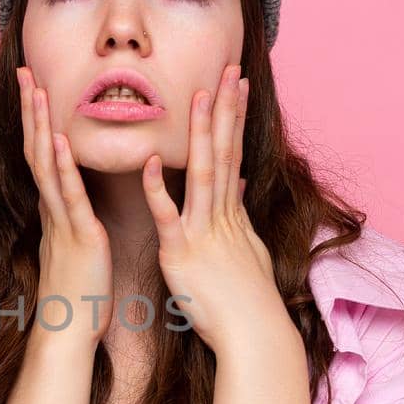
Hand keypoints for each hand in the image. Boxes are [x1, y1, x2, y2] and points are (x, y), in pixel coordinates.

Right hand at [17, 66, 112, 346]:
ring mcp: (63, 221)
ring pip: (47, 164)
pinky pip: (69, 196)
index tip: (34, 87)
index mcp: (56, 210)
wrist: (68, 332)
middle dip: (30, 109)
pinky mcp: (79, 237)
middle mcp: (53, 210)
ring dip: (41, 125)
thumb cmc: (78, 295)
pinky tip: (60, 139)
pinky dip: (63, 166)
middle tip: (24, 72)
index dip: (36, 120)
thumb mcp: (76, 248)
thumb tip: (74, 203)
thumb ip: (74, 221)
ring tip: (36, 90)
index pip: (43, 155)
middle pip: (37, 148)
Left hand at [140, 64, 286, 355]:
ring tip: (198, 96)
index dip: (233, 117)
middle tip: (228, 69)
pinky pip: (169, 217)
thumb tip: (238, 189)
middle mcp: (219, 215)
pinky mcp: (182, 253)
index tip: (234, 84)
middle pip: (224, 152)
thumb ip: (239, 217)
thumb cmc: (246, 300)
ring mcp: (202, 232)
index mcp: (230, 214)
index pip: (233, 153)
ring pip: (202, 174)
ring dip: (199, 134)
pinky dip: (159, 190)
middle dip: (225, 109)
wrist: (252, 335)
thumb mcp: (247, 252)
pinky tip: (150, 163)